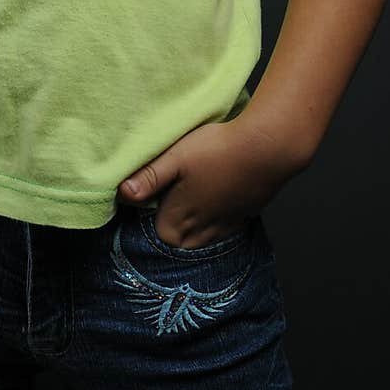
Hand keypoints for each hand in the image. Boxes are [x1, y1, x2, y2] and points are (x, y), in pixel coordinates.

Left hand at [116, 114, 304, 248]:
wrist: (267, 148)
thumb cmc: (218, 149)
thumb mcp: (176, 156)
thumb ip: (150, 177)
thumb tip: (122, 194)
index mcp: (183, 215)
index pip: (160, 233)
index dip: (152, 218)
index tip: (150, 198)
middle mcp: (204, 225)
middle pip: (181, 241)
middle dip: (171, 228)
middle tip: (168, 202)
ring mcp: (227, 221)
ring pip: (204, 238)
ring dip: (193, 228)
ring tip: (190, 205)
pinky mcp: (245, 213)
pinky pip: (225, 229)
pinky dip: (216, 223)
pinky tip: (217, 203)